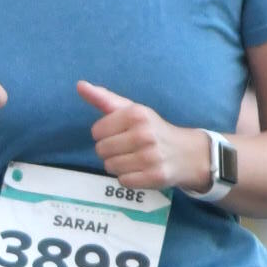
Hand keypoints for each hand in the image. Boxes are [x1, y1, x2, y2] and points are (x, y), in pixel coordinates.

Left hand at [76, 82, 211, 192]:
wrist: (186, 152)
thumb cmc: (152, 129)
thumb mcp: (132, 110)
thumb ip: (104, 99)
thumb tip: (80, 85)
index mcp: (136, 114)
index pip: (96, 131)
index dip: (104, 134)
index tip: (120, 133)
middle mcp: (144, 134)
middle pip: (101, 150)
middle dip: (110, 151)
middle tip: (128, 148)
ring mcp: (151, 157)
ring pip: (110, 167)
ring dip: (118, 165)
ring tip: (134, 159)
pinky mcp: (155, 176)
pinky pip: (123, 181)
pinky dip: (128, 178)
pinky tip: (141, 170)